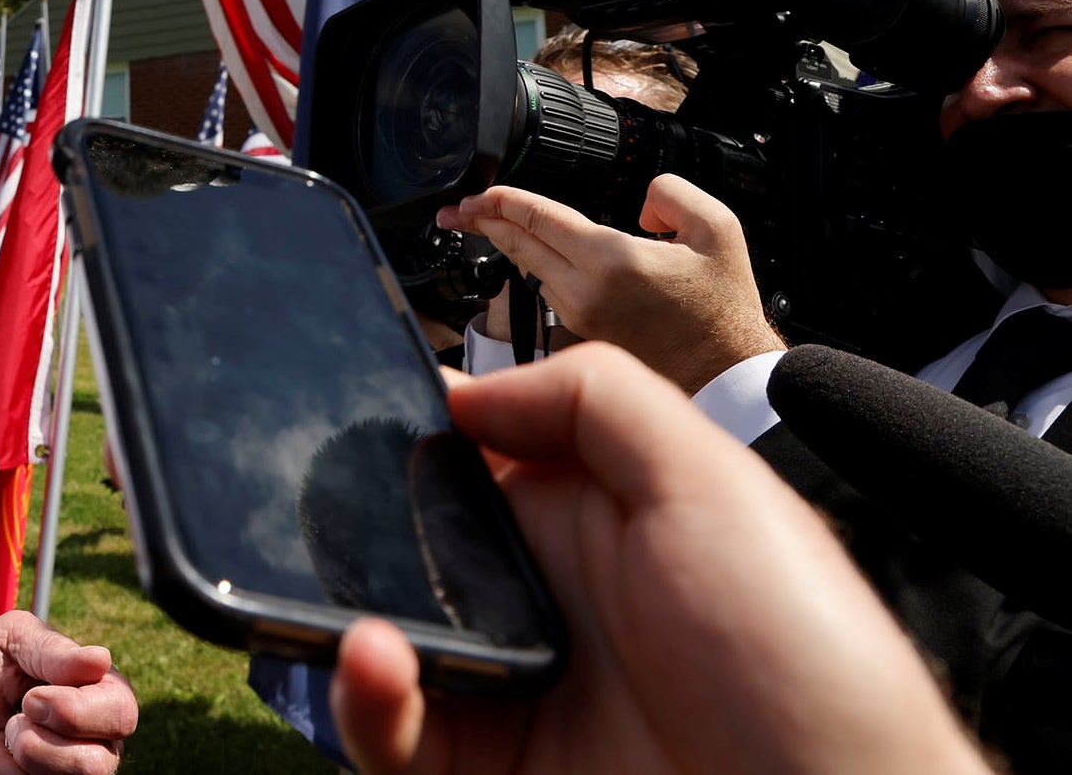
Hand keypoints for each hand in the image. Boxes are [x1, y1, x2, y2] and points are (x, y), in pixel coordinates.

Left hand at [0, 611, 134, 774]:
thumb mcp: (8, 639)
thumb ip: (52, 649)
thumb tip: (101, 659)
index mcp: (97, 693)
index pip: (121, 712)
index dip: (75, 709)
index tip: (30, 696)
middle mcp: (94, 740)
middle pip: (100, 763)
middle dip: (44, 742)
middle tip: (15, 719)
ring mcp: (68, 772)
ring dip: (23, 757)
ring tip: (2, 736)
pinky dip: (2, 774)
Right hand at [329, 343, 986, 774]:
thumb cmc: (804, 664)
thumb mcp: (716, 486)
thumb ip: (596, 401)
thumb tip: (462, 389)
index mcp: (592, 517)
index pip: (470, 453)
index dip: (410, 429)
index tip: (355, 411)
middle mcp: (541, 597)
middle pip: (404, 542)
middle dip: (350, 525)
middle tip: (321, 515)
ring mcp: (508, 688)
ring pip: (379, 636)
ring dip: (345, 613)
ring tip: (354, 617)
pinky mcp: (480, 769)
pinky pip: (389, 735)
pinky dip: (360, 699)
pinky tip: (374, 666)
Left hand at [436, 175, 778, 393]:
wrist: (729, 378)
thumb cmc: (724, 309)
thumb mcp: (719, 229)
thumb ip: (671, 194)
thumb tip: (637, 204)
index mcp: (611, 260)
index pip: (538, 219)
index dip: (501, 200)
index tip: (474, 194)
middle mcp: (583, 291)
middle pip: (518, 245)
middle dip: (481, 221)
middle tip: (454, 210)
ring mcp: (577, 318)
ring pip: (530, 270)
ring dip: (509, 245)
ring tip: (487, 223)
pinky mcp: (581, 337)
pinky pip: (549, 293)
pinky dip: (536, 269)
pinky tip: (534, 256)